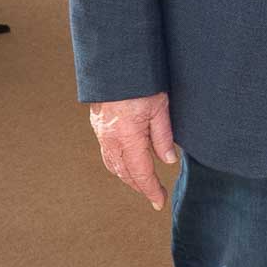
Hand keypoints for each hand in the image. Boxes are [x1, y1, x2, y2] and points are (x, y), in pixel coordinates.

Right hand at [89, 92, 179, 210]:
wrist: (116, 64)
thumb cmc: (142, 82)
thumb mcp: (160, 107)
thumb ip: (163, 136)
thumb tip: (168, 161)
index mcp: (127, 136)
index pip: (141, 172)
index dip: (151, 190)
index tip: (160, 202)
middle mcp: (110, 139)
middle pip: (125, 173)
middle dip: (140, 186)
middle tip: (156, 195)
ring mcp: (102, 133)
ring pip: (113, 165)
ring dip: (128, 177)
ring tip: (143, 184)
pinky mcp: (98, 126)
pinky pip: (108, 153)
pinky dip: (118, 164)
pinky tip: (128, 165)